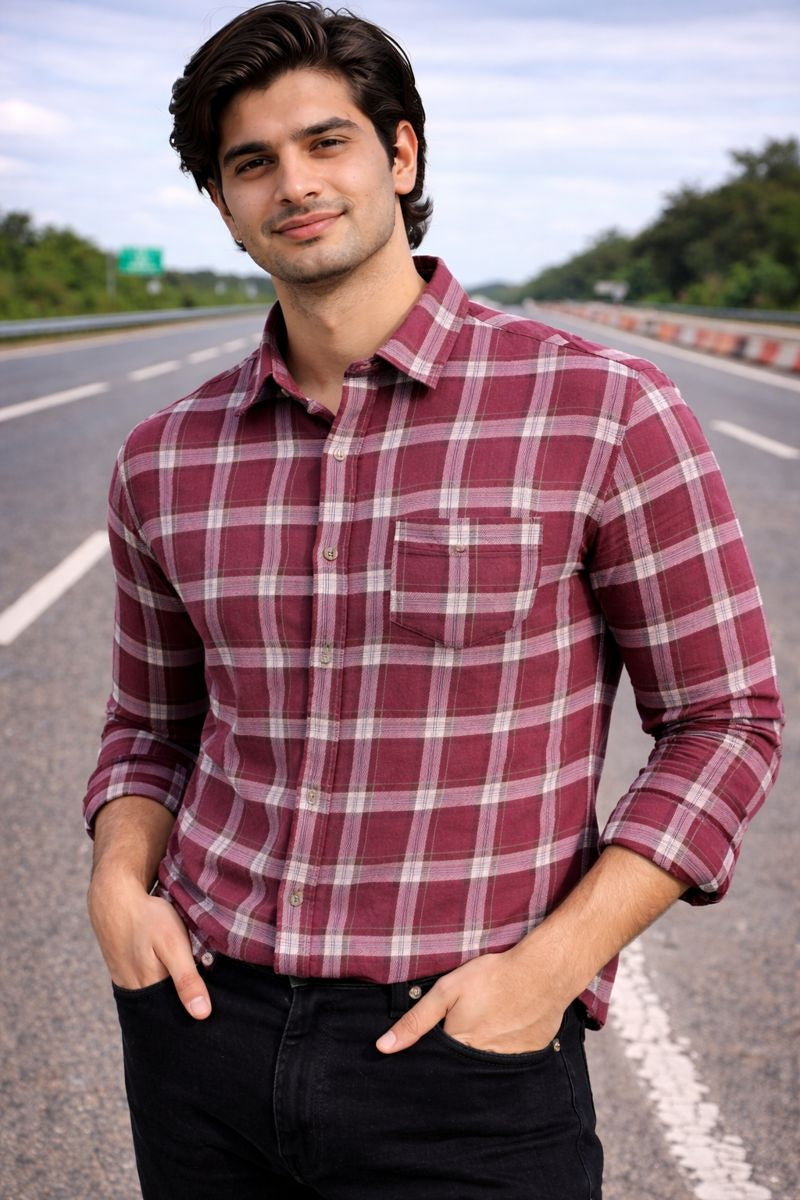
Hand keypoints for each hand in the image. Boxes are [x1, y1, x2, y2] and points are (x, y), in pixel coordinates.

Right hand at [88, 870, 211, 1018]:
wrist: (115, 898)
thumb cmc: (147, 919)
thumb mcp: (172, 944)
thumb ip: (186, 979)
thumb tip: (202, 1015)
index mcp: (149, 990)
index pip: (175, 1018)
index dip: (193, 1016)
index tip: (211, 1015)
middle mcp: (136, 992)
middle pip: (165, 1010)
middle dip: (183, 1009)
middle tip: (204, 999)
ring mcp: (127, 981)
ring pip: (156, 997)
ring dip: (172, 995)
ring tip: (192, 985)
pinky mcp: (124, 971)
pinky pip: (146, 985)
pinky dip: (160, 983)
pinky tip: (171, 973)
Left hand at [375, 947, 566, 1054]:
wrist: (542, 973)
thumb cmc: (492, 977)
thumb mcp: (447, 991)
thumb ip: (416, 1021)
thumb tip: (384, 1047)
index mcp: (459, 1048)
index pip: (438, 1064)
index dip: (433, 1054)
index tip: (437, 1042)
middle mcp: (482, 1063)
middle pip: (462, 1068)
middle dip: (459, 1056)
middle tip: (469, 1025)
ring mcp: (508, 1062)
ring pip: (486, 1067)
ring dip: (483, 1053)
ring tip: (490, 1025)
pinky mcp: (529, 1057)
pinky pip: (511, 1061)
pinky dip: (506, 1049)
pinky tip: (508, 1028)